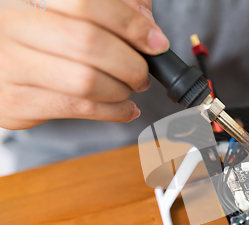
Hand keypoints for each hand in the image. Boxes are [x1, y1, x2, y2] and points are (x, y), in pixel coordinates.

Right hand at [0, 0, 168, 129]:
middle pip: (89, 42)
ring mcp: (10, 64)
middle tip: (142, 72)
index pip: (86, 3)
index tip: (155, 43)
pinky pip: (80, 108)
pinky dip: (114, 111)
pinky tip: (123, 107)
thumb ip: (115, 5)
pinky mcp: (16, 101)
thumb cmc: (44, 33)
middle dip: (130, 63)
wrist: (1, 63)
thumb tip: (147, 27)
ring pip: (86, 81)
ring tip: (129, 88)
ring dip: (122, 89)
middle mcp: (13, 24)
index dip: (129, 24)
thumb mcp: (74, 8)